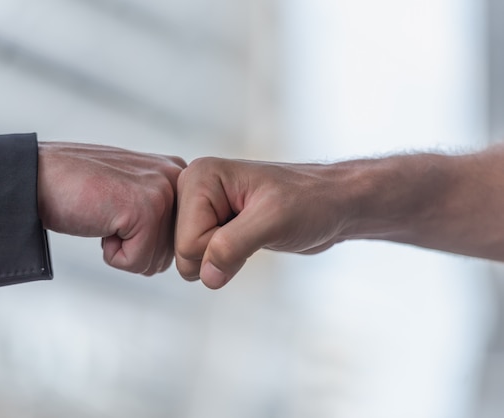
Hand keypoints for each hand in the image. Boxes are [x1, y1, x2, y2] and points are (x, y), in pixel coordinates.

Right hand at [37, 142, 185, 274]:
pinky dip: (111, 253)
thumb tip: (184, 253)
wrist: (36, 177)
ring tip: (104, 215)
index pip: (178, 240)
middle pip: (169, 254)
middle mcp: (177, 178)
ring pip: (154, 261)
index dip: (143, 241)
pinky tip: (99, 221)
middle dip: (134, 247)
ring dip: (122, 250)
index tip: (120, 213)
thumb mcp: (132, 192)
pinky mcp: (147, 210)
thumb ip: (161, 210)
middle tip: (108, 214)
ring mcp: (163, 192)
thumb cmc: (79, 190)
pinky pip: (136, 261)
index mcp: (177, 174)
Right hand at [175, 157, 351, 288]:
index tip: (254, 226)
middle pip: (183, 252)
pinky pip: (203, 259)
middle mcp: (194, 188)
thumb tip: (206, 277)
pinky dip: (227, 259)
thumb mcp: (273, 221)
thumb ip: (232, 246)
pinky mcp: (213, 222)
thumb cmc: (310, 203)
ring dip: (224, 258)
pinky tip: (248, 239)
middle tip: (254, 232)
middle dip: (219, 255)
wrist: (334, 203)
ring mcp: (202, 207)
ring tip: (252, 233)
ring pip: (191, 259)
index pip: (187, 242)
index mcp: (199, 177)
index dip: (221, 249)